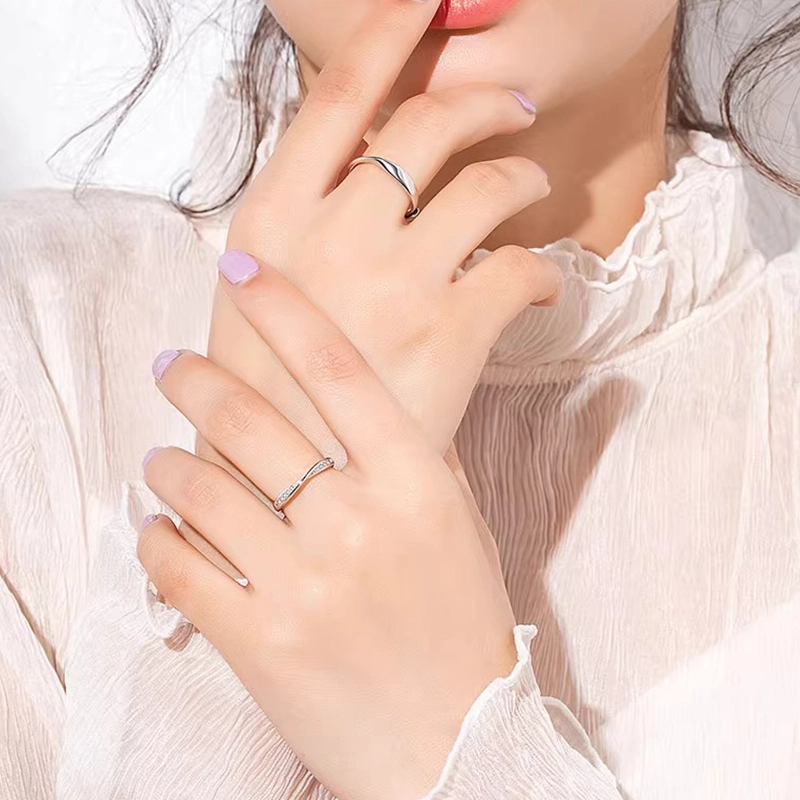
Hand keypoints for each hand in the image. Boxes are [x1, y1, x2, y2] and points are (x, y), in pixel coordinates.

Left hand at [139, 256, 520, 799]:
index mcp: (415, 484)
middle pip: (254, 420)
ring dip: (169, 463)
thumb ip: (414, 461)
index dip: (283, 309)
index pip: (338, 369)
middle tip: (171, 363)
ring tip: (160, 457)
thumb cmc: (461, 628)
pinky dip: (157, 539)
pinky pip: (181, 568)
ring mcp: (306, 583)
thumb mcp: (459, 529)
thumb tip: (367, 404)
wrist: (458, 744)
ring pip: (203, 490)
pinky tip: (156, 526)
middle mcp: (359, 522)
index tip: (240, 270)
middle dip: (196, 379)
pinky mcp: (261, 642)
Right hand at [205, 0, 557, 467]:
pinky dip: (546, 271)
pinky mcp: (451, 334)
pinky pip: (524, 269)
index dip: (387, 34)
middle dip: (482, 101)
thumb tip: (357, 171)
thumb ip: (301, 229)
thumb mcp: (258, 299)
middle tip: (511, 106)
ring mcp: (394, 282)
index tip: (425, 0)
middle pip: (427, 124)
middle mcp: (332, 237)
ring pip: (489, 186)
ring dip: (522, 178)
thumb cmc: (271, 395)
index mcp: (272, 222)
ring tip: (530, 191)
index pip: (337, 97)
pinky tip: (542, 287)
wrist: (290, 487)